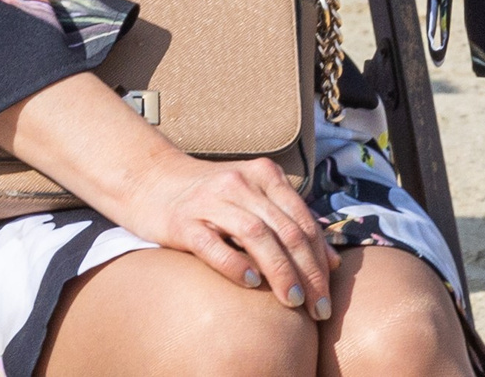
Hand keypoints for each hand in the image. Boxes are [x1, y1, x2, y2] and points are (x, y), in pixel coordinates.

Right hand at [120, 151, 336, 317]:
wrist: (150, 181)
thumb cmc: (211, 197)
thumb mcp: (254, 200)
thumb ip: (291, 224)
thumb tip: (333, 263)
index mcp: (263, 175)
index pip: (302, 221)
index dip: (320, 260)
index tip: (327, 295)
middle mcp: (239, 183)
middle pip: (285, 230)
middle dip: (308, 273)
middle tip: (318, 309)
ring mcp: (210, 200)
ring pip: (256, 235)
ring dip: (280, 271)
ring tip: (293, 301)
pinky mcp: (183, 221)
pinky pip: (213, 244)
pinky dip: (236, 264)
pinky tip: (251, 283)